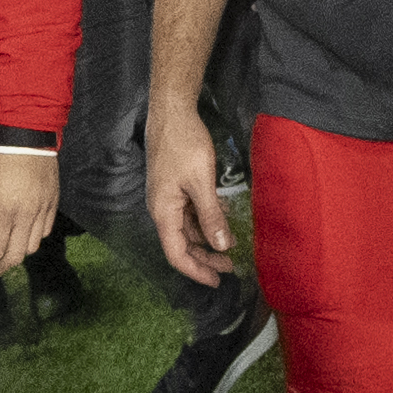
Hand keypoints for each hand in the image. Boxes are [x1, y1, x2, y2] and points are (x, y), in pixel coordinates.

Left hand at [0, 149, 59, 277]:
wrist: (26, 136)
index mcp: (4, 212)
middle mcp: (27, 215)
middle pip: (15, 257)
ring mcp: (43, 210)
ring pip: (32, 247)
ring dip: (16, 254)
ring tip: (4, 251)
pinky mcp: (54, 203)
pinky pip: (45, 231)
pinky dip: (32, 238)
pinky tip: (21, 234)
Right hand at [146, 103, 236, 285]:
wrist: (171, 111)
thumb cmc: (184, 144)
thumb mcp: (201, 182)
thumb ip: (211, 215)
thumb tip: (222, 247)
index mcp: (163, 212)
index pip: (177, 254)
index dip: (196, 271)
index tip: (218, 281)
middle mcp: (162, 209)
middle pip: (182, 244)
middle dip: (205, 258)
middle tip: (231, 267)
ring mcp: (167, 197)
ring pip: (187, 228)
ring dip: (207, 239)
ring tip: (231, 247)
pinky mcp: (174, 185)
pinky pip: (189, 212)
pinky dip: (205, 220)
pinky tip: (223, 221)